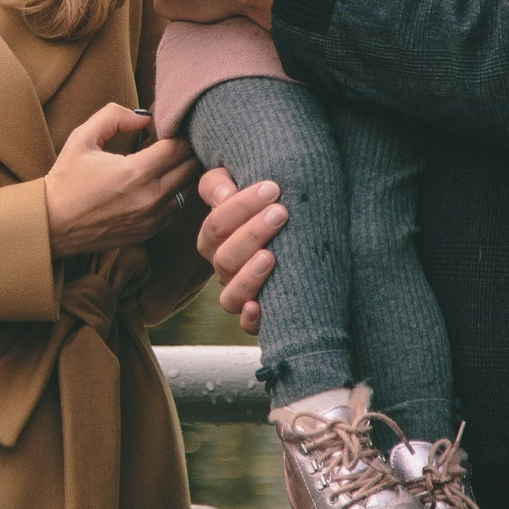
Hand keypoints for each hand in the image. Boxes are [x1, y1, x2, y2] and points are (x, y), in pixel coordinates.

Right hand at [43, 103, 199, 257]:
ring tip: (170, 161)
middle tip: (175, 141)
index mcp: (135, 172)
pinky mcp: (150, 231)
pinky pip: (178, 208)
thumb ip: (113, 116)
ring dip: (185, 172)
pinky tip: (162, 182)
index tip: (170, 127)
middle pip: (192, 167)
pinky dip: (177, 193)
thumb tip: (145, 117)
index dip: (179, 132)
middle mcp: (151, 197)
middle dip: (188, 150)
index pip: (179, 147)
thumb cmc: (65, 180)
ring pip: (190, 189)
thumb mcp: (81, 138)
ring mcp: (153, 218)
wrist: (52, 224)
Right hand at [192, 166, 285, 333]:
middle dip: (251, 234)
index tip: (272, 189)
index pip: (216, 224)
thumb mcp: (238, 185)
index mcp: (215, 239)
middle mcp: (224, 269)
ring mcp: (240, 294)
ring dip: (248, 276)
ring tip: (271, 256)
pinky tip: (258, 307)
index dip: (240, 206)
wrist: (292, 233)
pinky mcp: (258, 316)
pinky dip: (250, 319)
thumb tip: (225, 193)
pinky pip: (246, 326)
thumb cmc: (265, 205)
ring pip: (229, 296)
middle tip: (280, 213)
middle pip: (224, 258)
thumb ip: (221, 183)